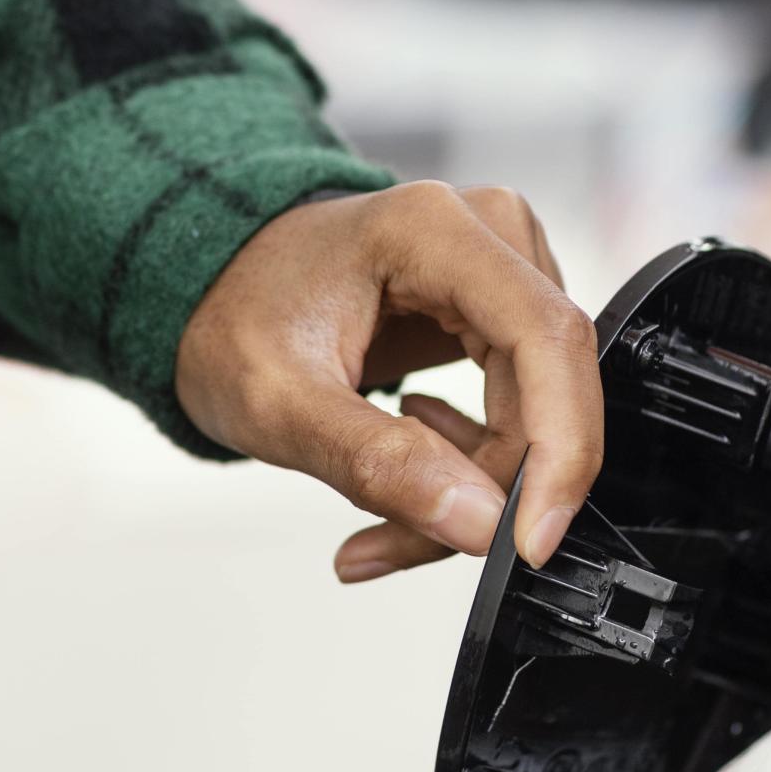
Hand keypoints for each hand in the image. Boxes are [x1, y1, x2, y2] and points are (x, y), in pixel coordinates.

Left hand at [175, 181, 603, 581]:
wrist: (210, 287)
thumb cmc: (229, 317)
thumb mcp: (281, 405)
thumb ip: (381, 465)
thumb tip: (481, 524)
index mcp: (433, 229)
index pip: (547, 337)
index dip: (560, 447)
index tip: (531, 540)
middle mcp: (486, 231)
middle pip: (547, 385)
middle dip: (494, 487)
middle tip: (410, 542)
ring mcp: (500, 268)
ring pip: (539, 411)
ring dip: (477, 488)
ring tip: (386, 522)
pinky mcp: (497, 311)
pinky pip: (521, 411)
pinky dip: (473, 471)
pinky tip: (409, 482)